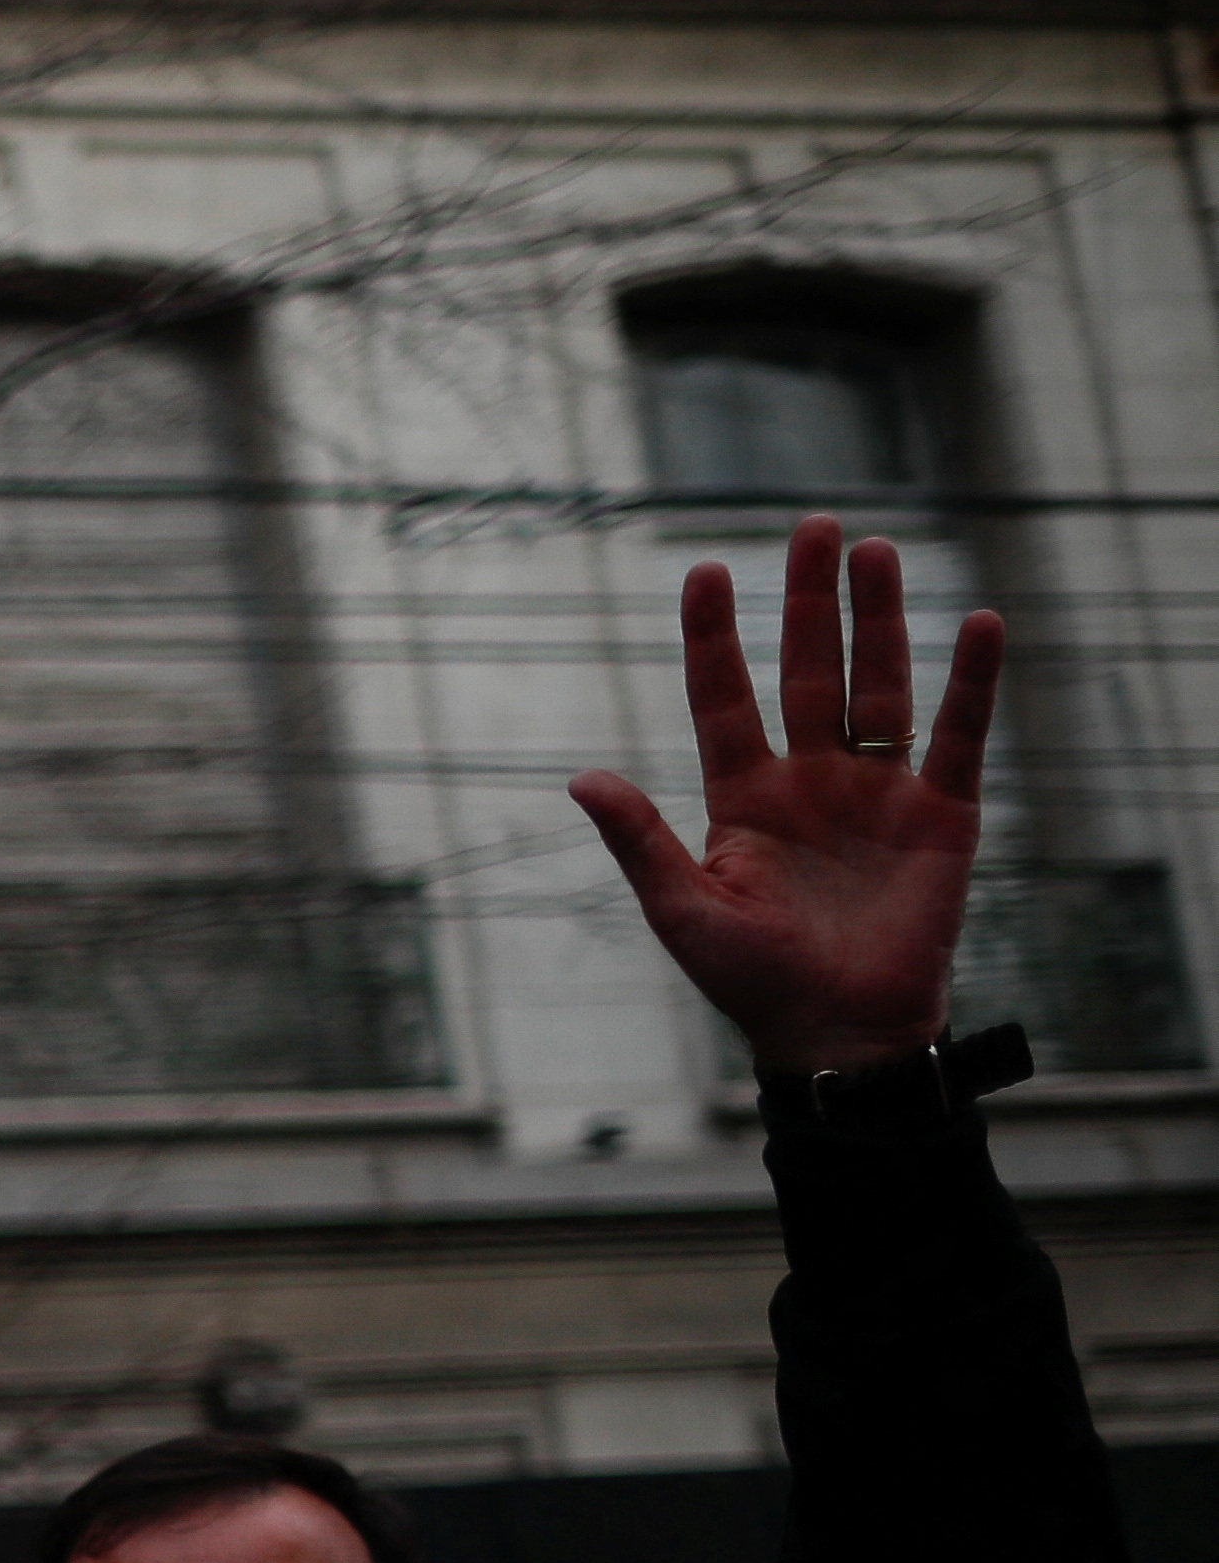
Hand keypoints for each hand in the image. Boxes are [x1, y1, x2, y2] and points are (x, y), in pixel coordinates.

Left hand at [569, 514, 998, 1079]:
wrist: (837, 1035)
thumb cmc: (752, 982)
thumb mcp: (684, 911)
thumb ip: (639, 841)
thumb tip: (581, 777)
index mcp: (743, 798)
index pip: (722, 697)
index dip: (713, 636)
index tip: (703, 569)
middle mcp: (810, 780)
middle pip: (809, 670)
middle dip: (808, 601)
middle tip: (814, 526)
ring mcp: (877, 792)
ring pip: (878, 685)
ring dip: (880, 620)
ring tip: (876, 551)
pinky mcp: (941, 815)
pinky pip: (959, 736)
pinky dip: (972, 683)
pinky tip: (980, 625)